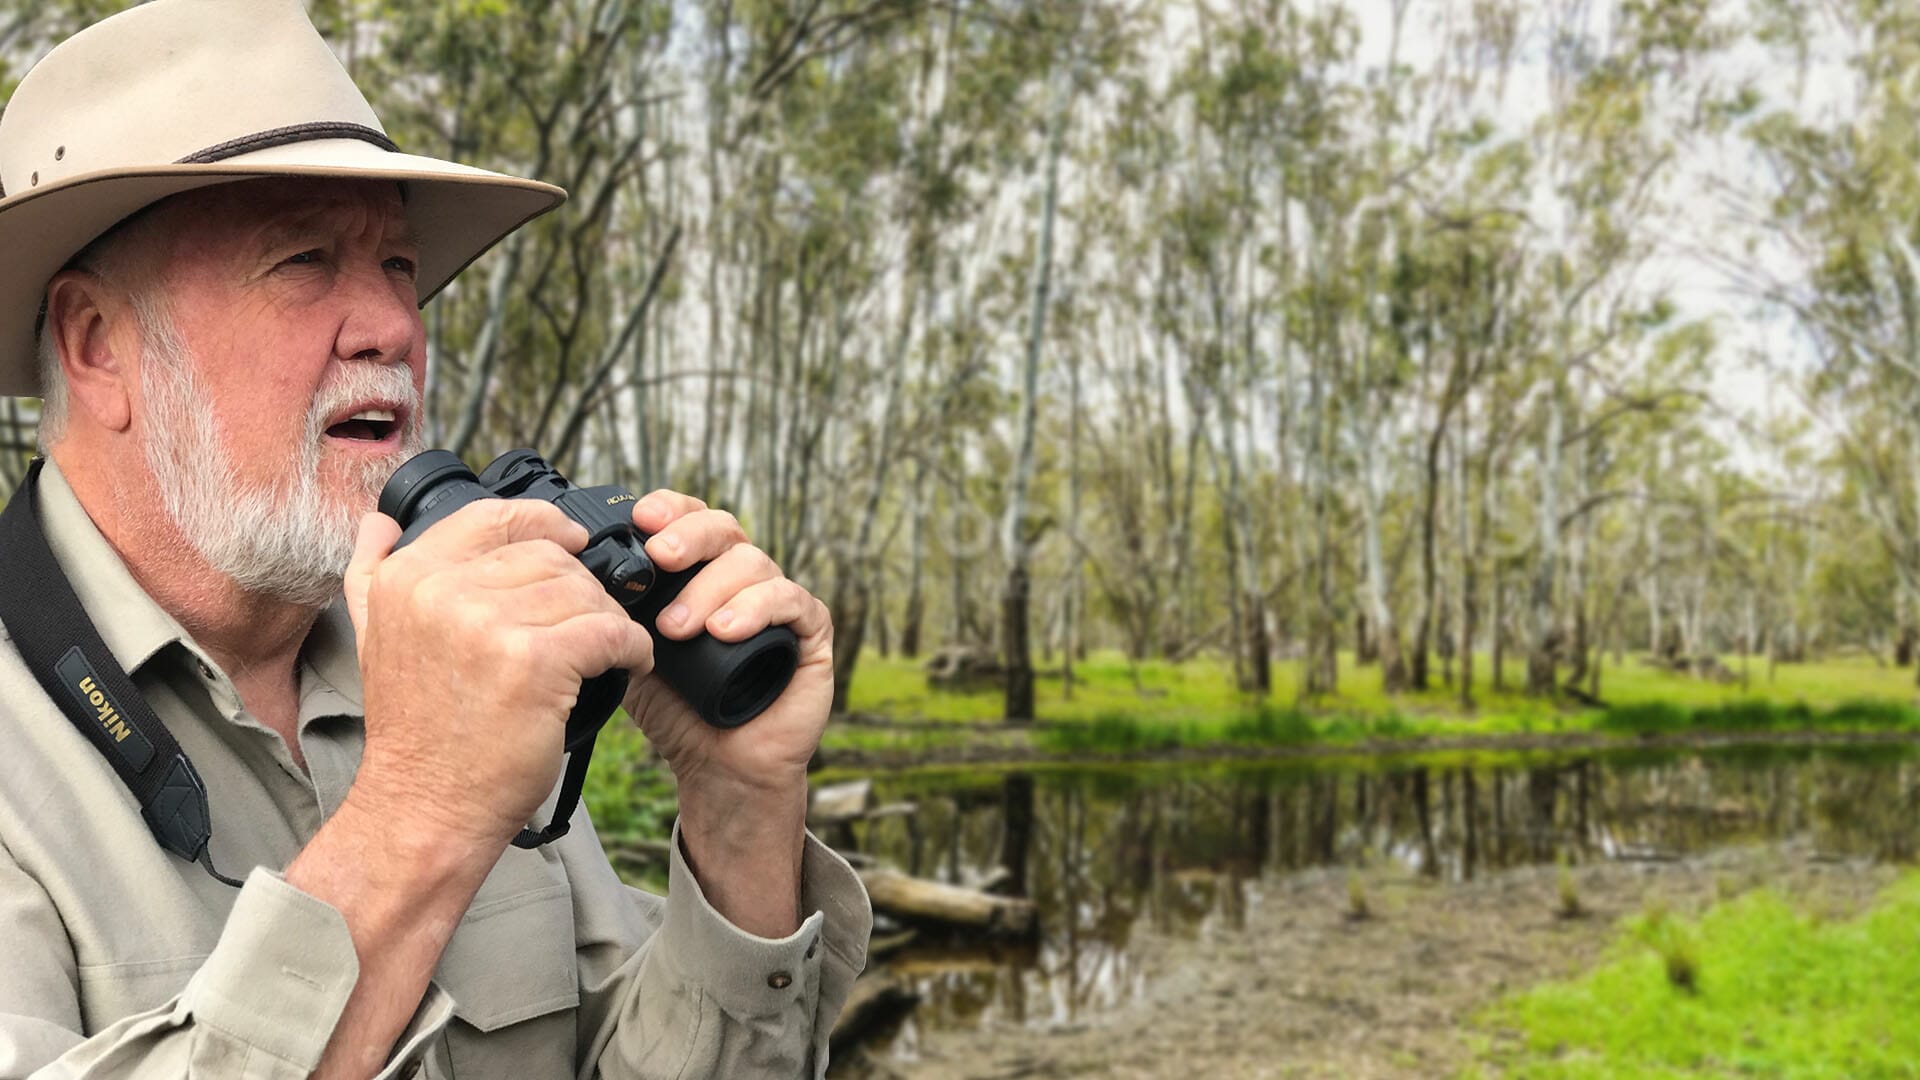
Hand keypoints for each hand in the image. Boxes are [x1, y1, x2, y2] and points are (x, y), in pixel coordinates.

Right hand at [341, 499, 655, 849]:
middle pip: (547, 554)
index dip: (544, 523)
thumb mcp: (373, 638)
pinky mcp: (534, 661)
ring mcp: (487, 624)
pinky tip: (628, 663)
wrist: (424, 809)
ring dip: (607, 618)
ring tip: (605, 649)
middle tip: (588, 622)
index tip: (572, 540)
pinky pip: (609, 630)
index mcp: (407, 578)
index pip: (493, 516)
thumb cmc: (416, 734)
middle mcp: (441, 591)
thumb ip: (373, 571)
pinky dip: (631, 647)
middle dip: (580, 587)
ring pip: (583, 591)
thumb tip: (381, 518)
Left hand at [621, 490, 831, 935]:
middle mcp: (739, 579)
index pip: (688, 519)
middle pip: (721, 527)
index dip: (669, 510)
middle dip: (687, 536)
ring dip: (710, 588)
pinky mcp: (809, 630)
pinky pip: (790, 599)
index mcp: (698, 573)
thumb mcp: (631, 651)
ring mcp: (777, 601)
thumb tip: (577, 573)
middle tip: (658, 558)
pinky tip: (726, 630)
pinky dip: (756, 608)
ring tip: (680, 629)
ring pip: (752, 562)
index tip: (640, 520)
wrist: (718, 765)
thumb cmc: (677, 709)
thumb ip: (613, 613)